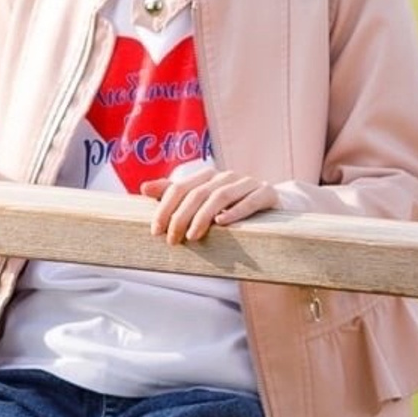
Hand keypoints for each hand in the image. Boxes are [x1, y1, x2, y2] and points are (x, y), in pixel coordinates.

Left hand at [141, 160, 276, 241]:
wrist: (274, 208)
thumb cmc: (232, 207)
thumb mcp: (202, 201)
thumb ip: (174, 194)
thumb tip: (143, 188)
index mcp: (207, 176)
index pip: (179, 188)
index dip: (165, 208)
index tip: (155, 231)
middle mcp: (226, 176)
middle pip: (197, 193)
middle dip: (180, 217)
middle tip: (172, 240)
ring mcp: (247, 183)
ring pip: (220, 196)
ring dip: (203, 217)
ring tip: (192, 237)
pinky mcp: (267, 193)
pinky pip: (250, 201)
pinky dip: (235, 212)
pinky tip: (223, 224)